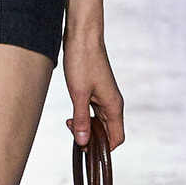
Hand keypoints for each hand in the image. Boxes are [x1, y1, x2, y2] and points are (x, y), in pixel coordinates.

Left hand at [63, 33, 124, 149]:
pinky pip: (93, 112)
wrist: (83, 36)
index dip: (103, 148)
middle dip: (91, 138)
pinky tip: (71, 116)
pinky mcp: (97, 91)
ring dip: (86, 128)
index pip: (117, 138)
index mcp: (114, 106)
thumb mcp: (78, 93)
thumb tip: (83, 142)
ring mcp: (105, 97)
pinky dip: (84, 117)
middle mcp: (113, 103)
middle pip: (108, 132)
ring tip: (69, 124)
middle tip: (72, 134)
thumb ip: (81, 119)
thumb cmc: (82, 61)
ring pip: (99, 122)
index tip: (85, 148)